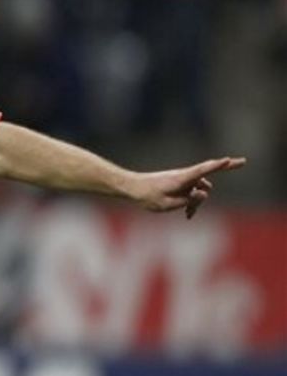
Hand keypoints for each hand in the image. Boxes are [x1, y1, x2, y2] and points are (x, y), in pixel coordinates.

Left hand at [129, 157, 245, 218]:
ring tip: (187, 214)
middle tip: (242, 161)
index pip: (203, 170)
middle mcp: (185, 176)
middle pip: (205, 184)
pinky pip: (192, 193)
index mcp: (182, 179)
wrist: (133, 188)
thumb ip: (189, 200)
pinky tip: (187, 214)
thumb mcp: (168, 204)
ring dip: (197, 202)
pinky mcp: (180, 184)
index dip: (217, 166)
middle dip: (210, 192)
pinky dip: (192, 202)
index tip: (228, 160)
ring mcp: (183, 179)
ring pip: (199, 191)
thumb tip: (205, 191)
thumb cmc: (148, 197)